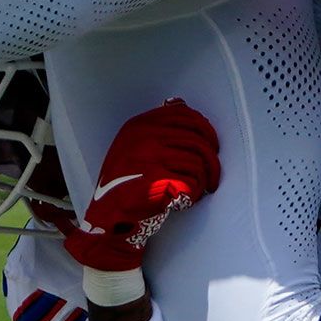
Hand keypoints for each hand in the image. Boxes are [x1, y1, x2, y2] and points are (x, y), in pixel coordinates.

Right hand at [63, 99, 221, 273]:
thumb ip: (156, 127)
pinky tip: (184, 200)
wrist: (107, 216)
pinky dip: (193, 194)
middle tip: (213, 176)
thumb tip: (182, 104)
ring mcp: (149, 157)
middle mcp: (144, 137)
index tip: (212, 146)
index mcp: (139, 125)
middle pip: (197, 139)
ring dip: (201, 181)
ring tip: (194, 191)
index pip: (185, 115)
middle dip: (212, 160)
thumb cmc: (124, 183)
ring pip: (197, 163)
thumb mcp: (131, 145)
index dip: (206, 130)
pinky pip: (190, 183)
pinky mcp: (156, 180)